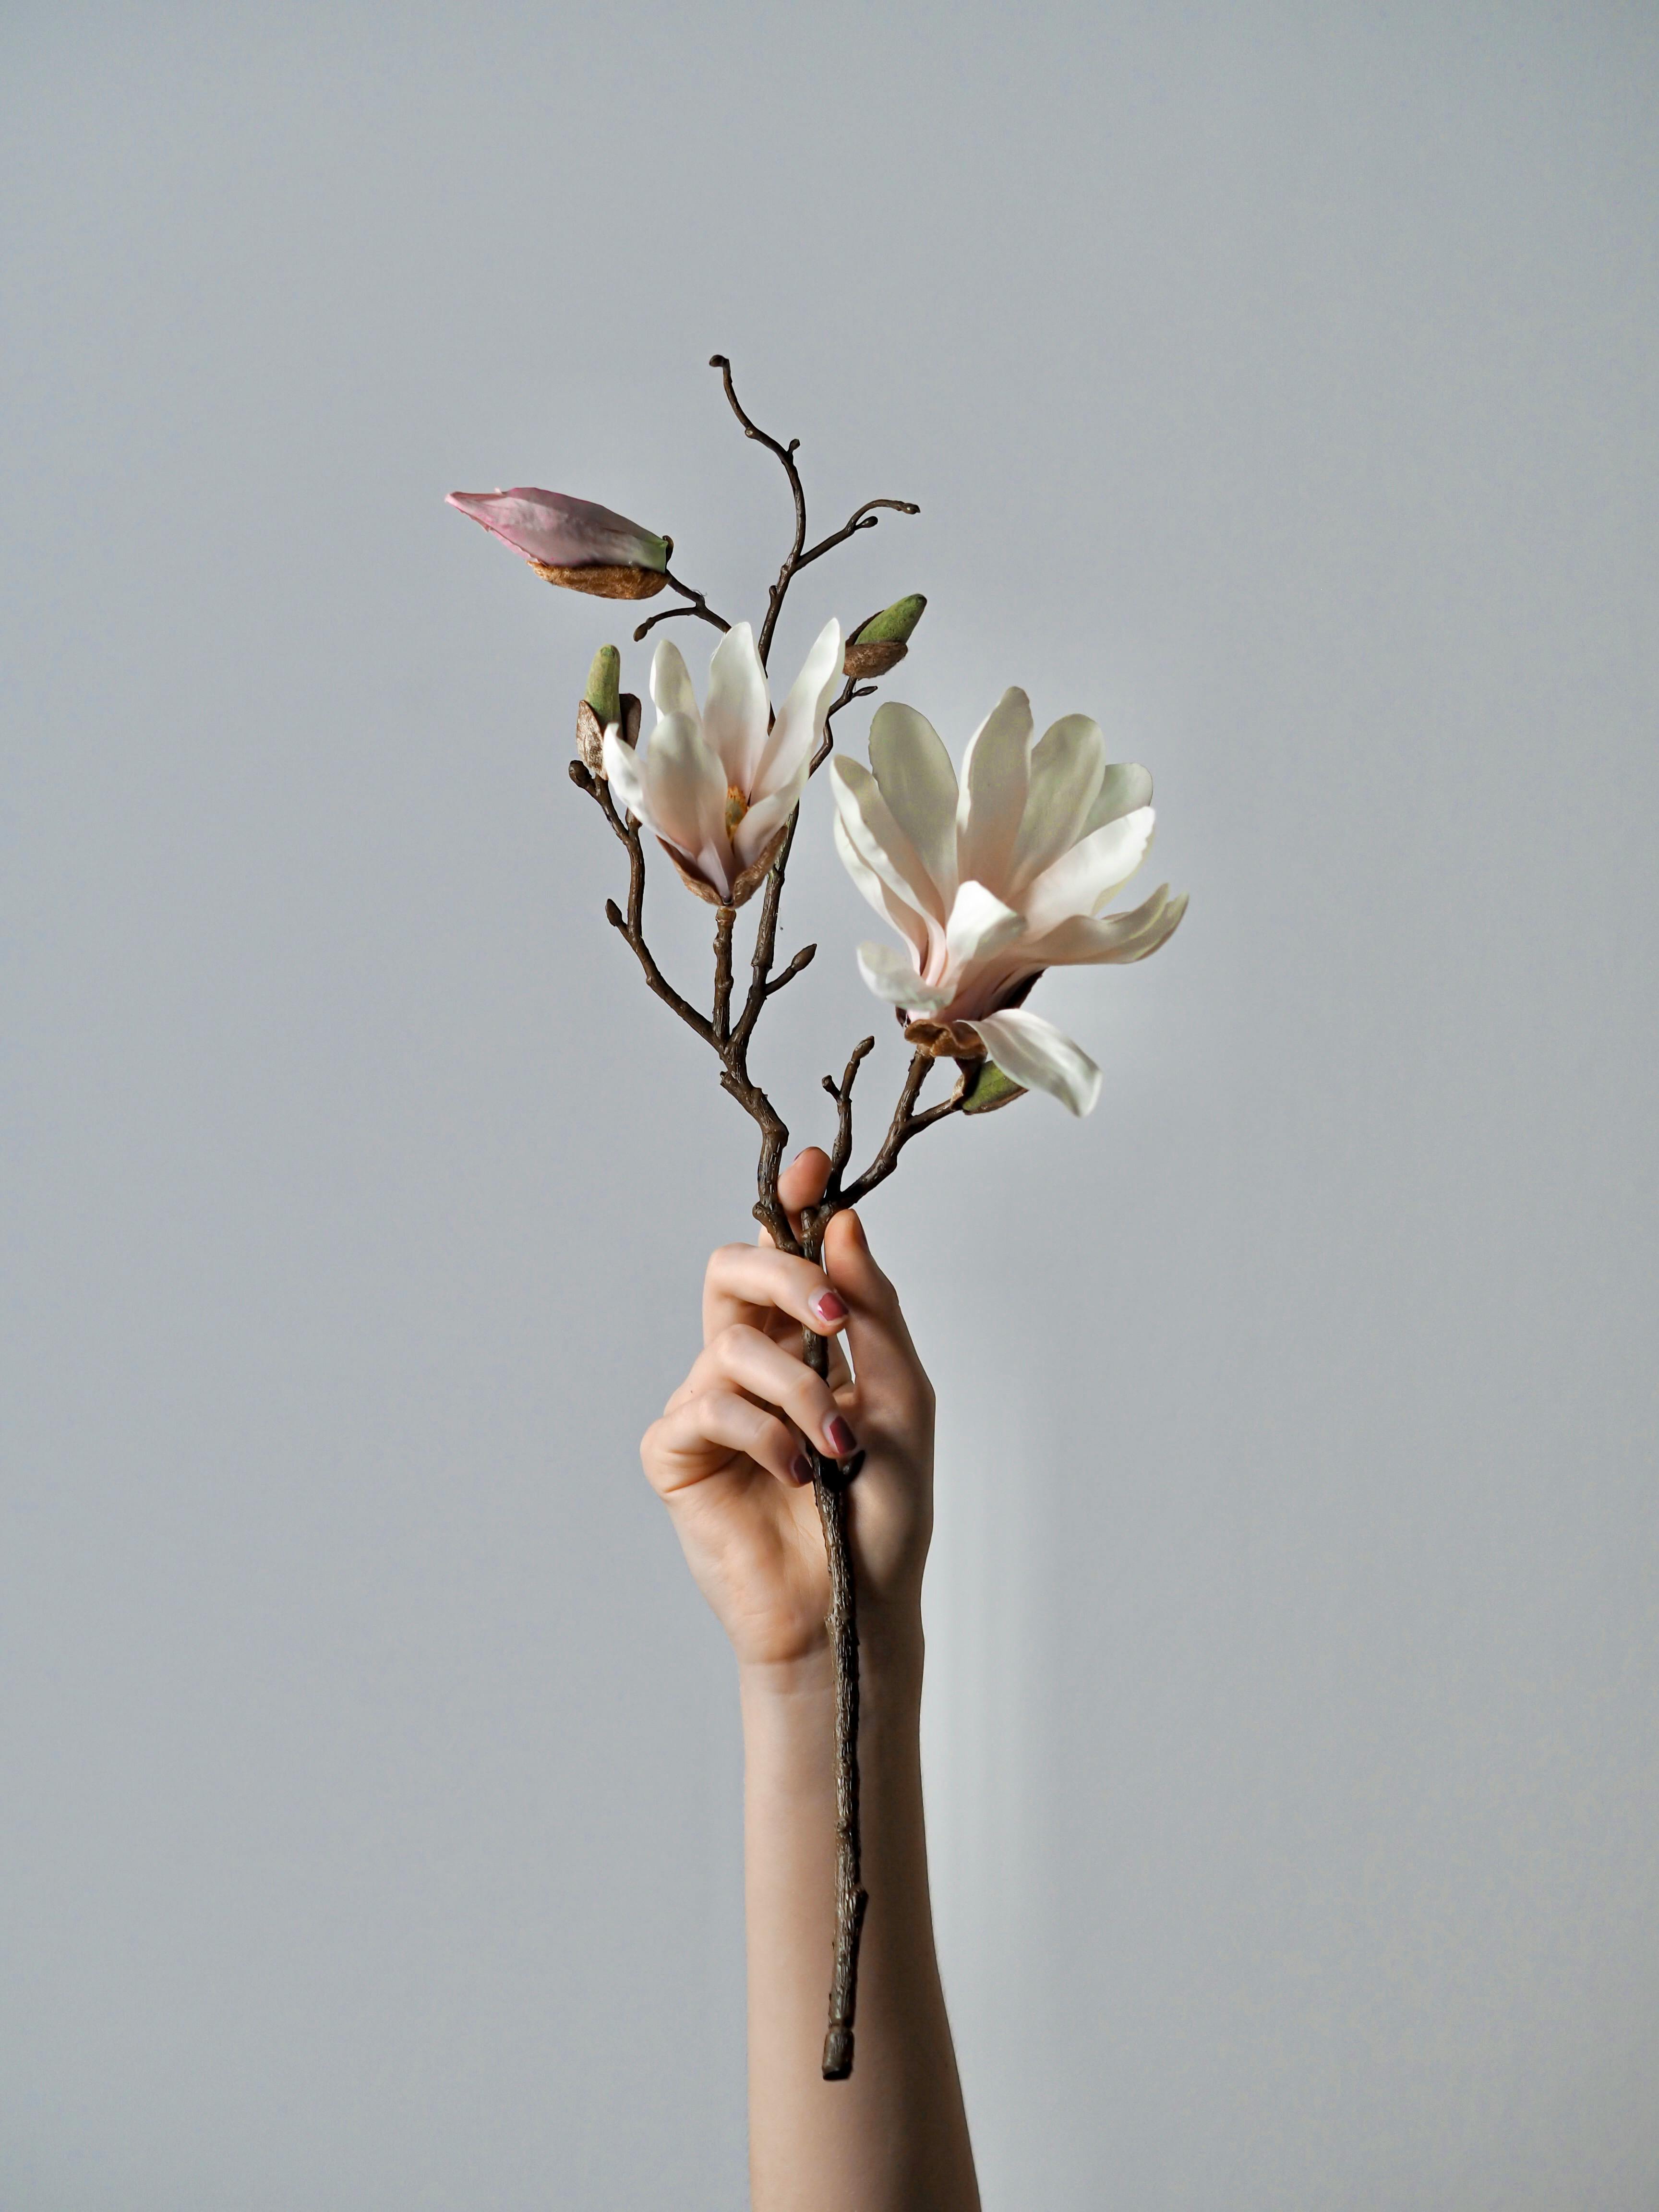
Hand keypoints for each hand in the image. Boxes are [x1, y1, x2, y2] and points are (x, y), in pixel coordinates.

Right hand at [640, 1149, 934, 1673]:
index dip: (790, 1206)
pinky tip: (792, 1473)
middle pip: (732, 1271)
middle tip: (829, 1317)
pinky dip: (761, 1434)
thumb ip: (873, 1311)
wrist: (854, 1607)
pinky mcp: (676, 1453)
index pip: (784, 1256)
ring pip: (731, 1343)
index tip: (811, 1169)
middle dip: (781, 1276)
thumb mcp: (902, 1400)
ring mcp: (707, 1406)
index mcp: (803, 1344)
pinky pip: (706, 1406)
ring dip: (797, 1392)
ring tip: (832, 1449)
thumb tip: (842, 1223)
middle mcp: (748, 1364)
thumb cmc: (883, 1515)